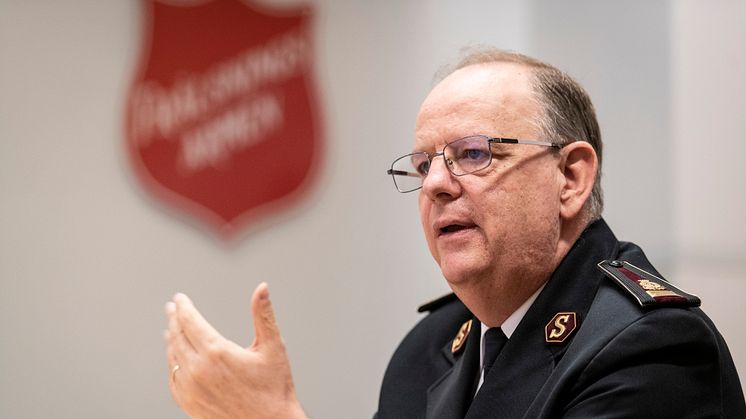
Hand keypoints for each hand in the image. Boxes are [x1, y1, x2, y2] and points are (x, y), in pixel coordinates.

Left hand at [164, 283, 306, 418]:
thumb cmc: (274, 388)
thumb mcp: (273, 347)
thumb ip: (263, 314)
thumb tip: (262, 288)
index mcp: (216, 352)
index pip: (190, 321)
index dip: (183, 307)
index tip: (179, 298)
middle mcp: (198, 369)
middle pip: (177, 336)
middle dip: (174, 319)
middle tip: (172, 308)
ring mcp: (190, 388)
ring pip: (173, 356)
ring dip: (171, 338)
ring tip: (172, 328)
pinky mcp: (188, 403)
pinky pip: (173, 377)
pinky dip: (172, 362)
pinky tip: (176, 357)